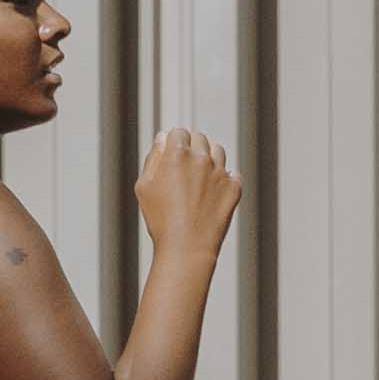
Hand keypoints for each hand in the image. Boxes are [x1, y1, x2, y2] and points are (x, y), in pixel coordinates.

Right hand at [132, 129, 241, 256]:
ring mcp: (220, 173)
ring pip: (218, 151)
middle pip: (200, 138)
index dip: (174, 142)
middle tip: (184, 168)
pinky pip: (232, 174)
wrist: (186, 248)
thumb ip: (153, 158)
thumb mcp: (144, 187)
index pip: (179, 132)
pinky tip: (212, 193)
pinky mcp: (234, 188)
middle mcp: (201, 159)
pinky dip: (224, 179)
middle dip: (192, 147)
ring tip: (199, 179)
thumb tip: (162, 138)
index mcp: (177, 154)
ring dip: (209, 159)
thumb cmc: (160, 220)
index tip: (172, 155)